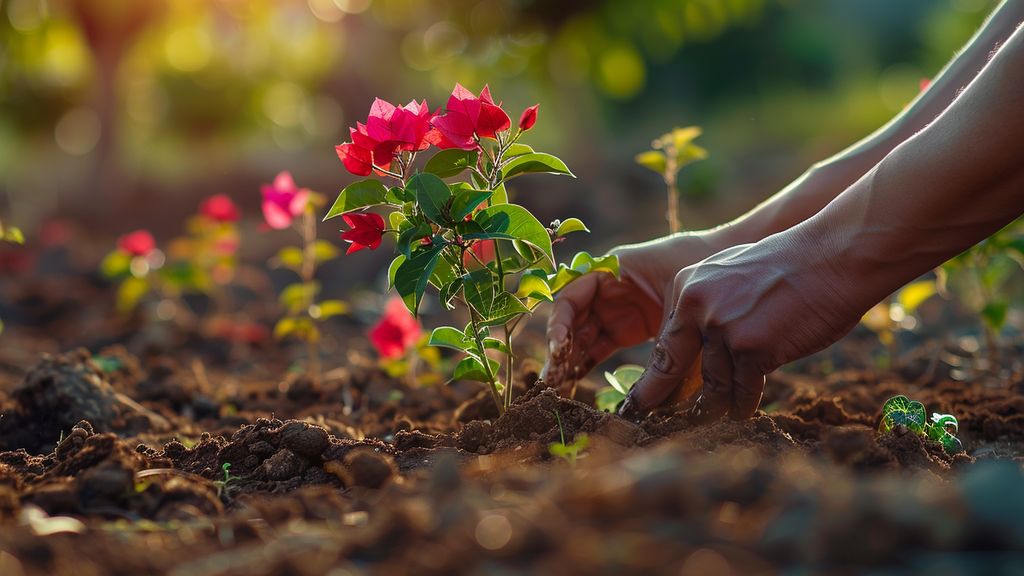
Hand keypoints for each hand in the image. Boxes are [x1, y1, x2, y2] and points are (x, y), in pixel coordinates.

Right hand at [542, 233, 722, 391]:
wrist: (731, 271)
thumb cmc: (702, 271)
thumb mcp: (681, 308)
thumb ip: (661, 347)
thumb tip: (646, 397)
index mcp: (611, 270)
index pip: (571, 296)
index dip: (560, 322)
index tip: (559, 350)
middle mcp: (606, 290)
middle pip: (571, 321)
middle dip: (560, 350)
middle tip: (551, 383)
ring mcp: (616, 310)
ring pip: (581, 337)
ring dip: (569, 361)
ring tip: (559, 391)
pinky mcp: (628, 329)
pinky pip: (599, 347)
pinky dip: (587, 364)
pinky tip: (575, 385)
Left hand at [620, 229, 862, 420]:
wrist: (832, 257)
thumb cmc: (788, 268)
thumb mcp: (730, 277)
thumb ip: (706, 310)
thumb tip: (690, 354)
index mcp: (686, 287)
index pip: (663, 343)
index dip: (653, 377)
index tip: (641, 399)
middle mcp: (697, 307)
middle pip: (669, 367)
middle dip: (660, 400)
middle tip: (648, 420)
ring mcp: (723, 328)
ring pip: (712, 386)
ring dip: (715, 407)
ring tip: (712, 419)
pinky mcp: (751, 349)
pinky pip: (742, 391)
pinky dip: (744, 405)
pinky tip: (744, 412)